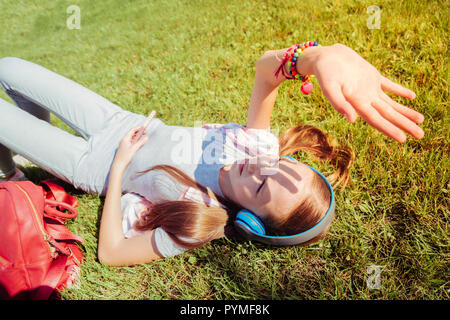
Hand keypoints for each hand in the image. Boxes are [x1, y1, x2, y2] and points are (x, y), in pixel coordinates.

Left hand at [113, 126, 148, 168]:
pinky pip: (131, 141)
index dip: (139, 128)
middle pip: (132, 133)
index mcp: (125, 138)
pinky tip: (139, 143)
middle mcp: (124, 140)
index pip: (132, 130)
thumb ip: (141, 142)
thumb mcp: (134, 149)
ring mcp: (124, 143)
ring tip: (143, 137)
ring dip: (137, 136)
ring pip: (132, 137)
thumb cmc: (125, 157)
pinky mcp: (125, 147)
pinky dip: (135, 140)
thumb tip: (147, 137)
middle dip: (139, 132)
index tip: (144, 127)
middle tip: (145, 132)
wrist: (119, 164)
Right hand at [305, 44, 424, 142]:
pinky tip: (412, 97)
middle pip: (388, 115)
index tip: (403, 139)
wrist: (324, 56)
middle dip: (404, 124)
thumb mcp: (330, 87)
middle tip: (420, 135)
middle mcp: (365, 99)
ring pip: (390, 103)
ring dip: (405, 112)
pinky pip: (389, 86)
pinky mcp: (372, 77)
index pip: (376, 120)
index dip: (390, 129)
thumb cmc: (325, 72)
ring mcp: (370, 88)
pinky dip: (400, 91)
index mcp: (356, 103)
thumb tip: (352, 120)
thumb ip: (339, 103)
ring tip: (420, 120)